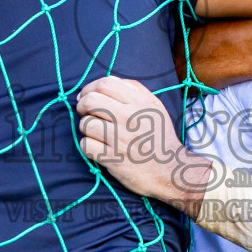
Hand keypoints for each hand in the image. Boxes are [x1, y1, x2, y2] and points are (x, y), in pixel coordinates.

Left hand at [76, 76, 213, 208]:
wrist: (170, 170)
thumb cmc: (160, 137)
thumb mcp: (156, 107)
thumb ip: (136, 90)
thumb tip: (111, 80)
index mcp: (138, 103)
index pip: (105, 84)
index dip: (90, 87)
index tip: (86, 95)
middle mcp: (128, 118)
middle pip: (90, 101)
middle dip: (82, 105)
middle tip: (84, 112)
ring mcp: (119, 139)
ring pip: (86, 124)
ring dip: (85, 127)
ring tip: (94, 132)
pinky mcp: (112, 158)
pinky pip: (86, 145)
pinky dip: (88, 146)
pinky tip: (97, 148)